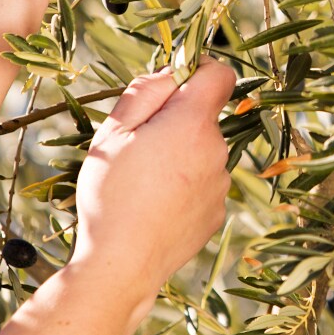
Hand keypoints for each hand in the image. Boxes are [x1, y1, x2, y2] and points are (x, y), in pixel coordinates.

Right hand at [72, 57, 235, 297]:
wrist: (123, 265)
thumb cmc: (112, 194)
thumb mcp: (114, 133)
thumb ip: (146, 90)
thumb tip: (173, 72)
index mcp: (193, 123)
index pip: (220, 75)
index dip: (198, 69)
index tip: (174, 81)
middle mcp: (217, 151)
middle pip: (203, 118)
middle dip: (176, 121)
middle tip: (137, 147)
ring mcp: (221, 185)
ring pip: (201, 153)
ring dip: (178, 156)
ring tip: (142, 183)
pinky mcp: (216, 213)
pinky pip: (202, 184)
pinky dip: (183, 187)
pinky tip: (154, 206)